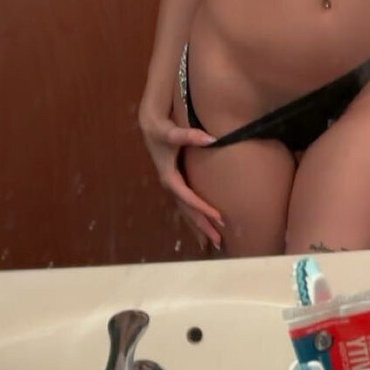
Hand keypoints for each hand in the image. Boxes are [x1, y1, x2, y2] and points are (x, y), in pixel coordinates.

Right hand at [139, 97, 224, 251]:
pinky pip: (186, 205)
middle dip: (202, 226)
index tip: (219, 217)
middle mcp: (170, 185)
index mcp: (169, 177)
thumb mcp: (173, 132)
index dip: (203, 208)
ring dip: (198, 227)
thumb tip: (212, 138)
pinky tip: (202, 226)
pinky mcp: (176, 183)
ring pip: (185, 212)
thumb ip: (190, 135)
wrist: (150, 125)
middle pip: (187, 211)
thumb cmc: (161, 130)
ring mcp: (172, 186)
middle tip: (218, 242)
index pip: (188, 198)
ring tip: (211, 243)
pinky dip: (194, 218)